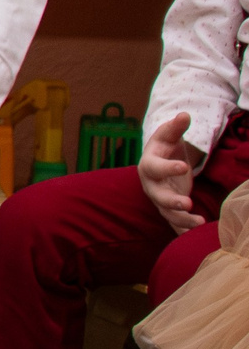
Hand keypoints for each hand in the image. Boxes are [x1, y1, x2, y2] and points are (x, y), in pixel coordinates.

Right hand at [138, 115, 206, 233]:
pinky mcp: (169, 210)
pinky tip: (196, 233)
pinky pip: (175, 222)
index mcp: (149, 165)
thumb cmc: (165, 148)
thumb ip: (176, 127)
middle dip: (171, 201)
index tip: (184, 166)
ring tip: (199, 222)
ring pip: (167, 213)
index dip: (168, 168)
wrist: (158, 163)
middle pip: (157, 196)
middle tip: (188, 204)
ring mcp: (159, 199)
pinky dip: (183, 230)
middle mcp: (151, 185)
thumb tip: (185, 115)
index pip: (155, 167)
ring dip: (181, 219)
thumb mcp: (168, 136)